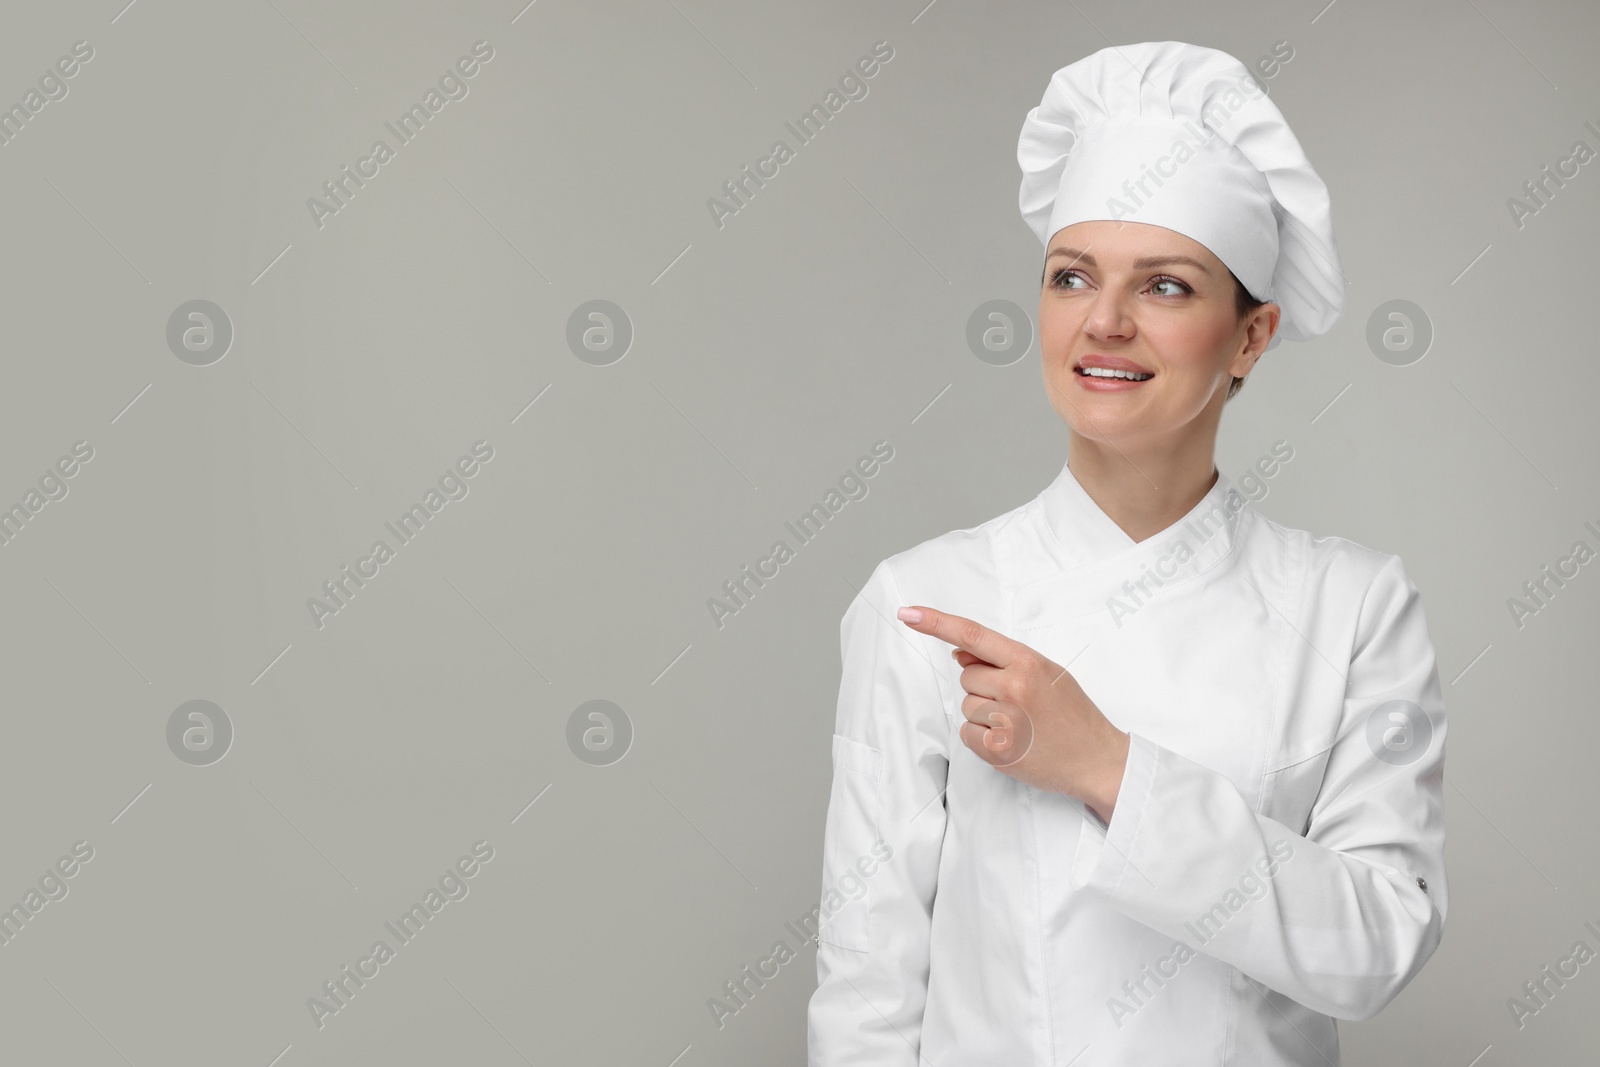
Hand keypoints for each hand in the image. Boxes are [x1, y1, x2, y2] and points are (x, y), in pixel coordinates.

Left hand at [896, 605, 1130, 822]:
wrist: (1097, 759)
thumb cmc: (1072, 714)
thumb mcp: (1047, 673)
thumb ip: (1003, 661)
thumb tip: (958, 653)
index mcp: (1027, 662)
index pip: (972, 635)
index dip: (936, 622)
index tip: (908, 613)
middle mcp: (1013, 686)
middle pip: (966, 676)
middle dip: (983, 686)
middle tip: (1019, 702)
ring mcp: (1004, 719)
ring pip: (966, 705)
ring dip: (985, 714)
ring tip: (1021, 723)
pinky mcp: (996, 750)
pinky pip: (967, 733)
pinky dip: (982, 739)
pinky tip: (1012, 741)